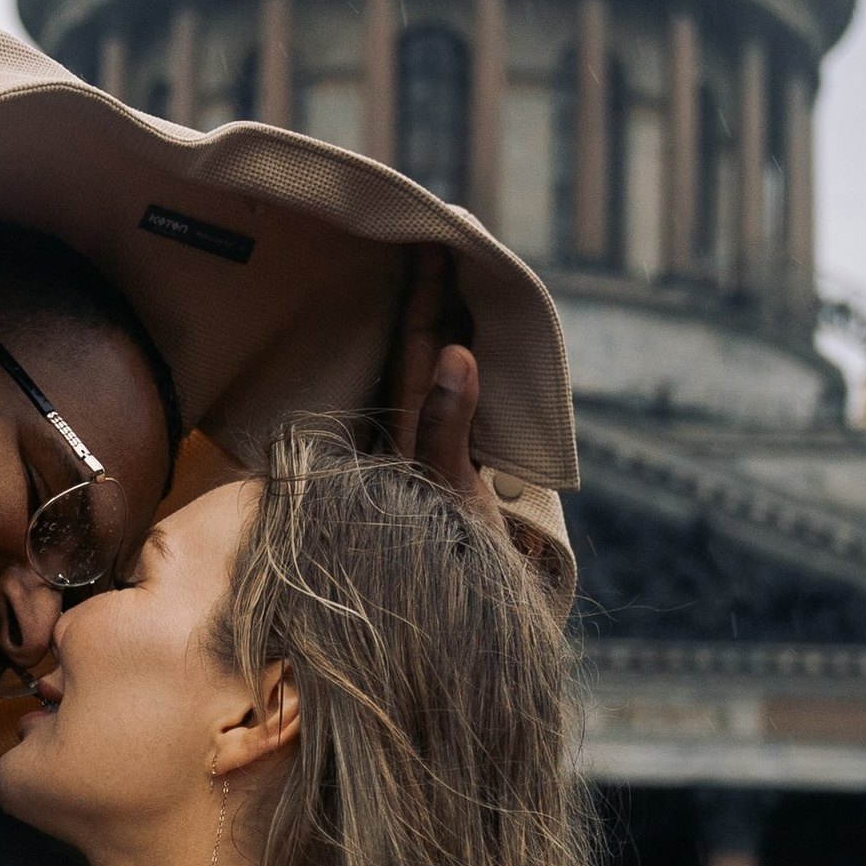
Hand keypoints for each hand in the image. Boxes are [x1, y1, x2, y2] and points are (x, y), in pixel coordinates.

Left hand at [382, 245, 507, 543]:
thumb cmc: (446, 572)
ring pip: (430, 371)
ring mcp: (424, 455)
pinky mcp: (444, 473)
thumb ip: (446, 428)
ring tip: (450, 268)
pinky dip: (456, 360)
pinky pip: (445, 397)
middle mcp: (407, 439)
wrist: (457, 634)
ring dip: (441, 321)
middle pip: (417, 350)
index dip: (425, 294)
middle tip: (440, 230)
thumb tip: (456, 351)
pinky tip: (461, 338)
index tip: (431, 239)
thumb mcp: (448, 496)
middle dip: (431, 295)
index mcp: (404, 435)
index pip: (416, 349)